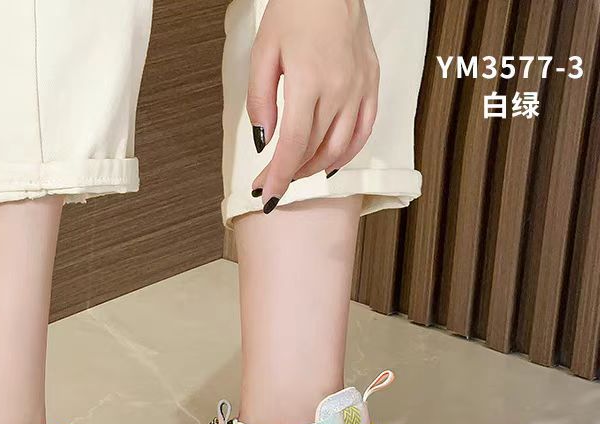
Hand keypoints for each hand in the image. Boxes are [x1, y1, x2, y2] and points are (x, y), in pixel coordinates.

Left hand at [249, 0, 379, 212]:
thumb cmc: (295, 12)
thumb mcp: (263, 53)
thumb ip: (260, 100)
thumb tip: (263, 140)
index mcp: (308, 81)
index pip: (293, 145)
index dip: (278, 176)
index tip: (266, 196)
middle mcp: (339, 89)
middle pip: (313, 150)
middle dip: (289, 175)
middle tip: (270, 183)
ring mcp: (359, 89)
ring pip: (339, 148)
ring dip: (315, 168)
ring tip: (295, 173)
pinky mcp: (372, 85)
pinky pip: (363, 132)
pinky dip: (346, 154)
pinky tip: (329, 163)